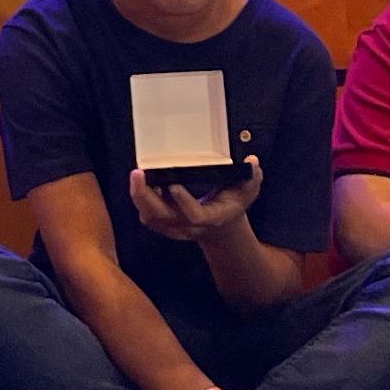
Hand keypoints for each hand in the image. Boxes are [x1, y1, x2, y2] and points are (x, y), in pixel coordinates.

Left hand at [128, 166, 257, 243]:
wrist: (222, 226)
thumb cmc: (232, 204)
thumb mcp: (247, 191)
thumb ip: (252, 177)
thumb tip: (252, 162)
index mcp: (211, 217)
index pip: (195, 216)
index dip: (183, 202)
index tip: (173, 184)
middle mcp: (190, 226)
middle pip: (162, 218)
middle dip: (146, 197)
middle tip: (138, 173)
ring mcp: (176, 227)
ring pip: (151, 218)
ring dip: (139, 197)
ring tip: (137, 175)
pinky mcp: (165, 224)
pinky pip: (147, 215)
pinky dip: (140, 200)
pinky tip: (141, 181)